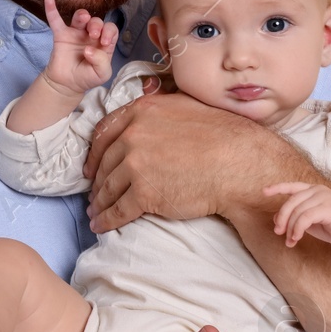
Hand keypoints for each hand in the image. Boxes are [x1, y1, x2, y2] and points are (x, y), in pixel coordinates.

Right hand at [42, 0, 115, 94]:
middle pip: (96, 21)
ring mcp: (76, 34)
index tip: (104, 42)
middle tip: (92, 35)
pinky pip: (56, 21)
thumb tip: (89, 49)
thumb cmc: (87, 77)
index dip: (109, 32)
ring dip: (83, 15)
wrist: (66, 84)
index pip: (110, 29)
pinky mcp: (61, 35)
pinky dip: (52, 10)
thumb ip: (102, 62)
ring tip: (83, 19)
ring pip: (80, 17)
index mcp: (103, 43)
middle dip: (96, 25)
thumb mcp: (101, 74)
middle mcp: (91, 35)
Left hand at [81, 90, 261, 231]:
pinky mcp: (144, 194)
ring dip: (99, 202)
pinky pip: (118, 210)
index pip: (104, 133)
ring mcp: (136, 166)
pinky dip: (106, 220)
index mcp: (141, 112)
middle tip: (94, 193)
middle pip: (105, 163)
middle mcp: (133, 136)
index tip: (92, 166)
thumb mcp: (185, 106)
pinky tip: (101, 225)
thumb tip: (147, 115)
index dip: (94, 153)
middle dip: (97, 180)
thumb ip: (159, 110)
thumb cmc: (222, 135)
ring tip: (96, 211)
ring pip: (109, 187)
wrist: (238, 164)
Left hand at [263, 181, 330, 247]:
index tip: (264, 192)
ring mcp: (323, 197)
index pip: (292, 186)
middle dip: (281, 218)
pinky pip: (305, 218)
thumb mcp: (310, 221)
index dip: (277, 188)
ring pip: (296, 211)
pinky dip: (297, 229)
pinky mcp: (328, 208)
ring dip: (290, 228)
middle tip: (278, 232)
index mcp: (312, 191)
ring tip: (291, 241)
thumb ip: (295, 217)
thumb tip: (275, 219)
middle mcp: (317, 191)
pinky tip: (296, 238)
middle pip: (290, 202)